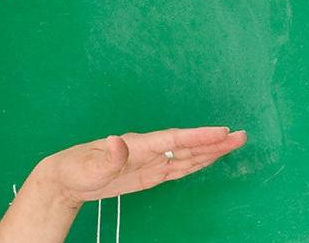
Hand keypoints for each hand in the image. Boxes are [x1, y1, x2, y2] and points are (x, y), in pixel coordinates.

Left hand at [38, 126, 247, 206]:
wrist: (67, 177)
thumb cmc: (76, 168)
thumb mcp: (90, 166)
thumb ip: (108, 155)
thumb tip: (118, 141)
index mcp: (137, 145)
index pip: (174, 140)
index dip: (199, 136)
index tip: (221, 132)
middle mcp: (148, 150)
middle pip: (187, 145)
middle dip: (214, 141)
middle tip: (241, 136)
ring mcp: (150, 161)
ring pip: (187, 155)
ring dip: (210, 151)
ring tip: (234, 144)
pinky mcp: (149, 173)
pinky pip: (178, 167)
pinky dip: (196, 163)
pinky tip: (209, 159)